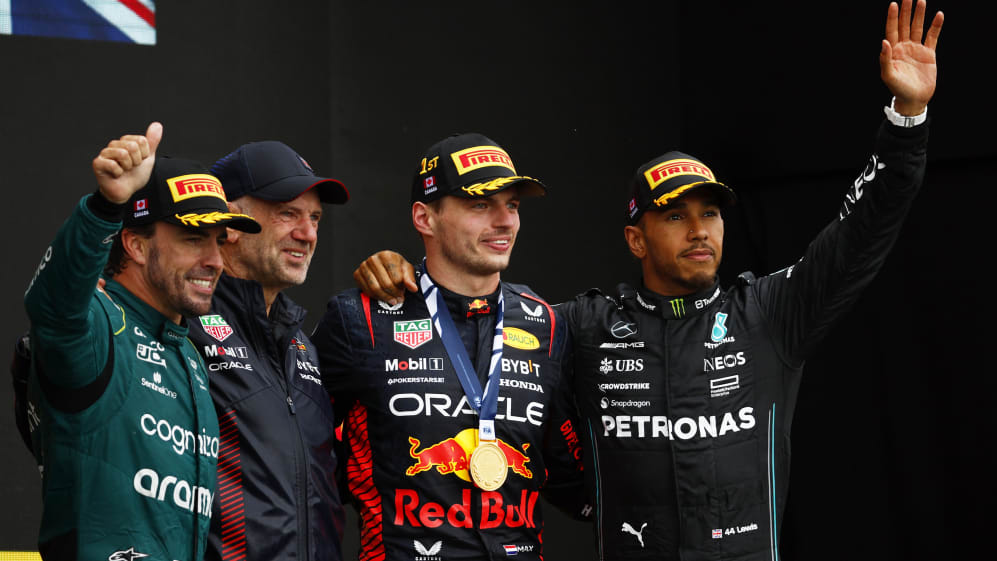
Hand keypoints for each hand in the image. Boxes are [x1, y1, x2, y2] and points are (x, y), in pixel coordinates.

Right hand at [92, 122, 162, 203]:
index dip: (144, 154)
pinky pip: (113, 164)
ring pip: (123, 154)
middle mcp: (114, 145)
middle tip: (131, 167)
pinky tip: (116, 175)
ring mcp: (104, 153)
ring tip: (124, 170)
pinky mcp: (98, 163)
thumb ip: (152, 141)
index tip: (139, 161)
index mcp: (125, 141)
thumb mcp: (147, 157)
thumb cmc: (135, 175)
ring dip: (128, 166)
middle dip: (136, 161)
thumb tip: (157, 125)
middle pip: (132, 146)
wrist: (127, 191)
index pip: (141, 140)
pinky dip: (119, 173)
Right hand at [353, 250, 416, 304]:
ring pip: (375, 288)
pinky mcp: (357, 274)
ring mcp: (363, 266)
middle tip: (398, 300)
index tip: (403, 293)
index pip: (396, 278)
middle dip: (393, 294)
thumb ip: (410, 279)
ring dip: (385, 297)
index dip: (401, 289)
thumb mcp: (407, 270)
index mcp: (387, 255)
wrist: (384, 265)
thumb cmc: (397, 267)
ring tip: (392, 300)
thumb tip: (413, 288)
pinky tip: (382, 297)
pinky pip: (366, 290)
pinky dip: (375, 297)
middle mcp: (373, 259)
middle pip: (385, 284)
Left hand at [880, 0, 943, 115]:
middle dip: (906, 11)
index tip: (894, 4)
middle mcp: (904, 47)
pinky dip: (936, 26)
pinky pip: (932, 36)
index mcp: (892, 51)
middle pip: (905, 25)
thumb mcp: (889, 76)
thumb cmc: (898, 89)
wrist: (914, 99)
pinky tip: (938, 15)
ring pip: (917, 28)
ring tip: (921, 1)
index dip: (893, 18)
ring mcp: (916, 49)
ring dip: (919, 15)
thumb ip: (885, 59)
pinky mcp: (929, 53)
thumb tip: (884, 41)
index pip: (892, 30)